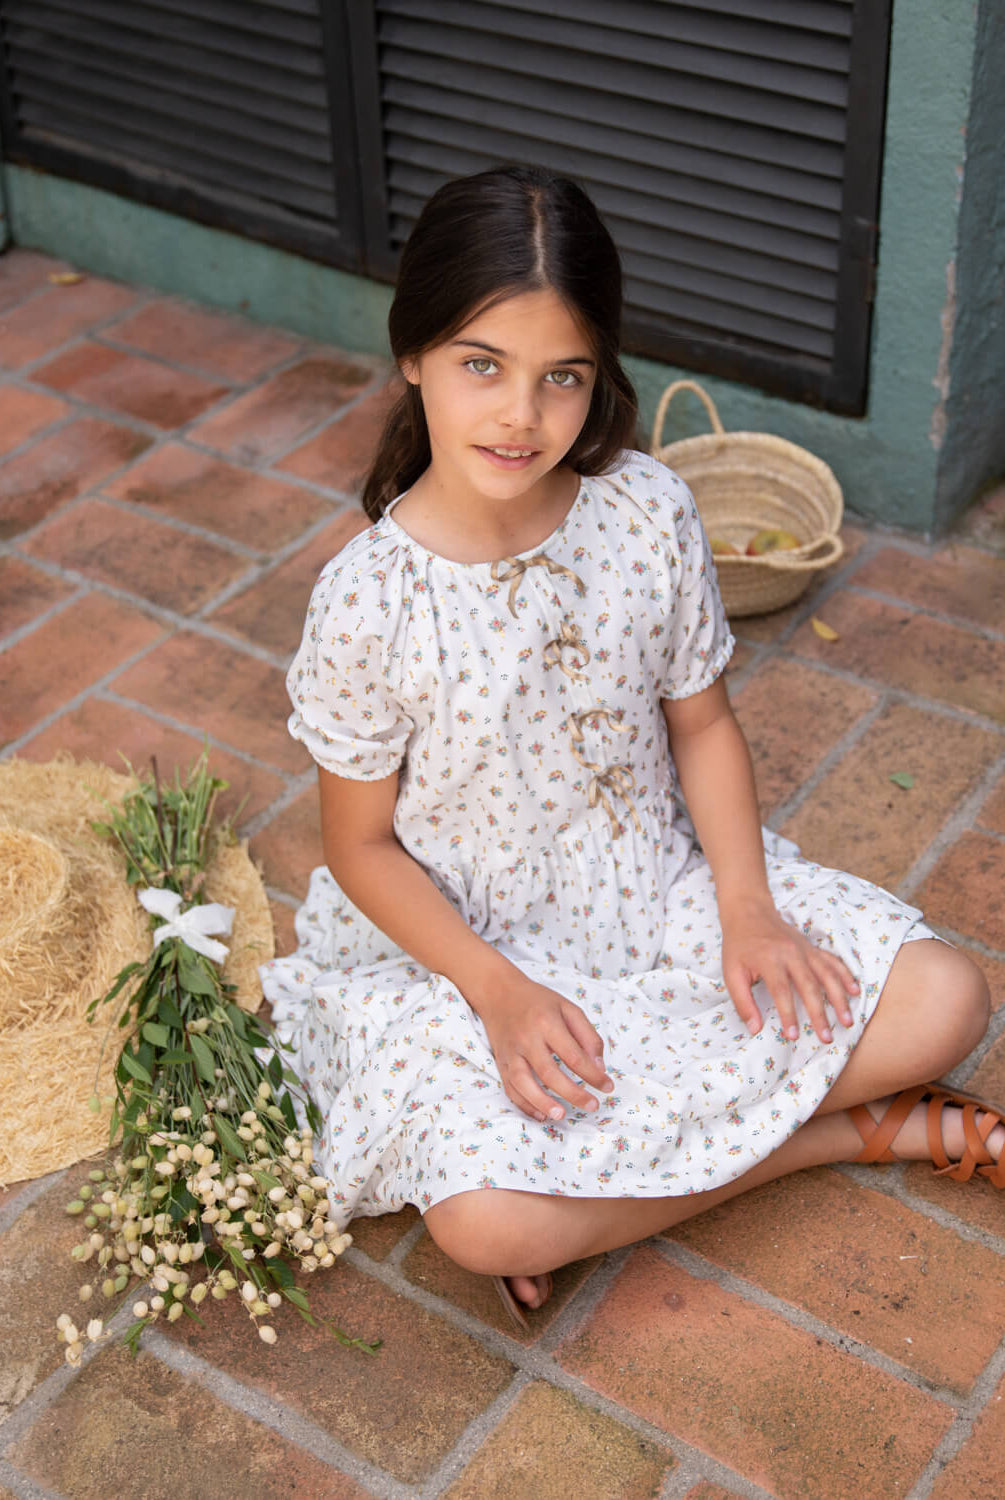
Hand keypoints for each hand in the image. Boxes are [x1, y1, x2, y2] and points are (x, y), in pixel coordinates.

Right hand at [475, 974, 613, 1121]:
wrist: (499, 993)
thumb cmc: (538, 1001)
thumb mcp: (568, 1008)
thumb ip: (587, 1036)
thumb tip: (599, 1067)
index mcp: (547, 1022)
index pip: (573, 1055)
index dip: (593, 1075)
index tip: (607, 1086)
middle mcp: (526, 1039)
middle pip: (549, 1073)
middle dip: (573, 1094)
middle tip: (593, 1106)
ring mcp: (511, 1052)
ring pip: (523, 1083)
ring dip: (542, 1102)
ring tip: (562, 1115)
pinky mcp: (500, 1062)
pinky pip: (509, 1088)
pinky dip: (524, 1104)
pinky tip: (540, 1114)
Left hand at [720, 897, 859, 1043]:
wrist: (749, 912)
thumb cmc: (739, 946)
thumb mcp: (731, 973)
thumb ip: (742, 1002)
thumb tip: (754, 1028)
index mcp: (769, 959)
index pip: (781, 991)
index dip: (789, 1015)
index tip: (794, 1036)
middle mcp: (790, 953)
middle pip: (809, 986)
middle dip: (820, 1014)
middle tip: (827, 1038)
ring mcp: (804, 949)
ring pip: (827, 975)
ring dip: (839, 999)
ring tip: (847, 1021)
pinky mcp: (812, 947)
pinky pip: (832, 962)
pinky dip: (845, 976)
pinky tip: (855, 991)